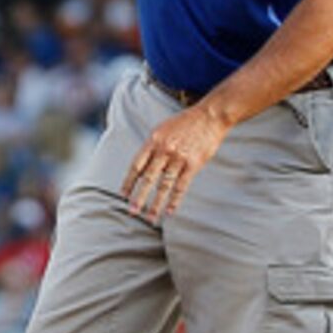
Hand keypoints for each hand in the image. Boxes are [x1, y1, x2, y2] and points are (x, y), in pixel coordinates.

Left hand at [119, 104, 227, 222]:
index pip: (136, 165)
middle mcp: (164, 150)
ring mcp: (179, 158)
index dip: (129, 182)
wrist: (210, 115)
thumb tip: (141, 168)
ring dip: (156, 204)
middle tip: (132, 211)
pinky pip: (181, 186)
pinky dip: (175, 200)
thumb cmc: (185, 123)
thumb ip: (152, 147)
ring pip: (164, 185)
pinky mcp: (193, 164)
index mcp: (153, 141)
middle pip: (148, 178)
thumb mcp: (162, 129)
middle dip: (139, 197)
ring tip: (150, 217)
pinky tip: (170, 212)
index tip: (123, 195)